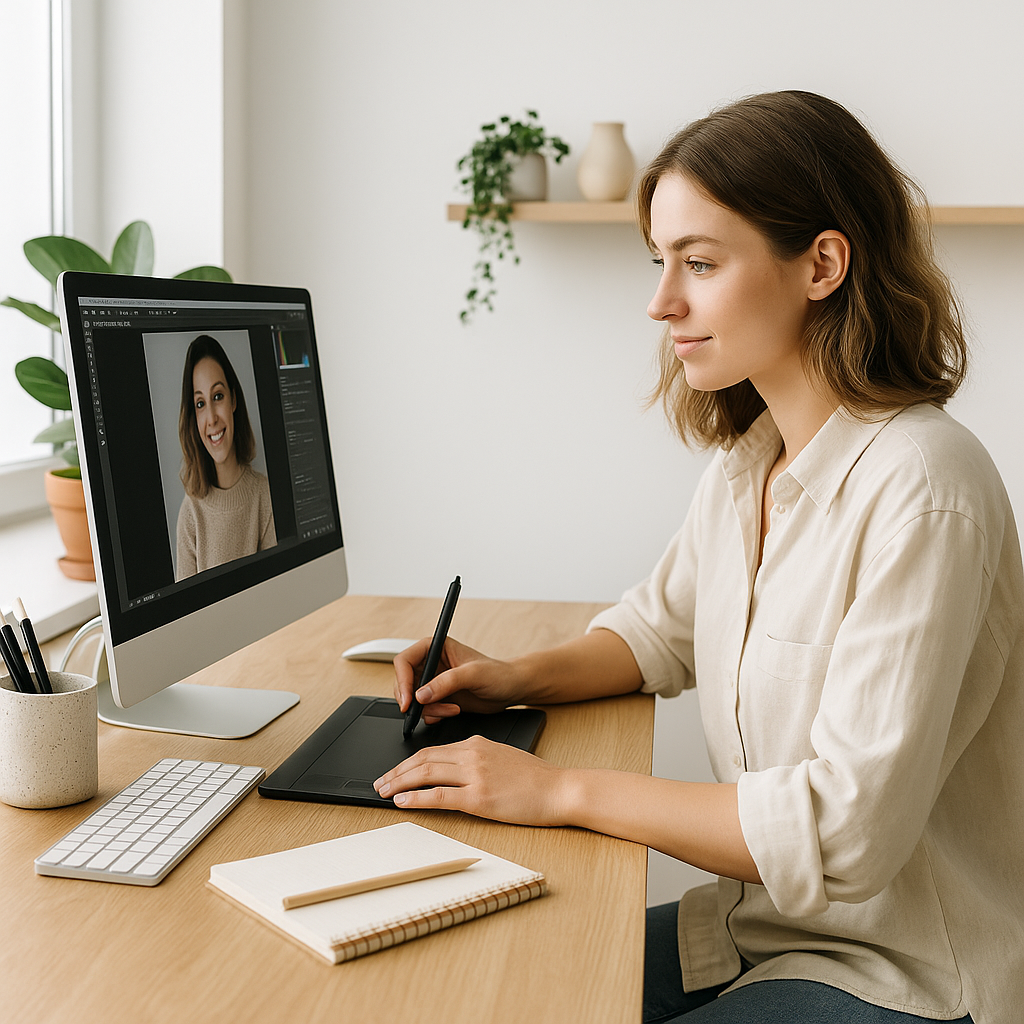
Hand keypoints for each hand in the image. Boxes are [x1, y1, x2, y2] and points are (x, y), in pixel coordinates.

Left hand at [373, 736, 571, 825]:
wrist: (560, 789)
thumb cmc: (537, 779)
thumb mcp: (503, 757)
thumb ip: (478, 759)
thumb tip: (455, 770)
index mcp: (477, 743)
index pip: (433, 750)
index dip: (409, 761)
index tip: (395, 771)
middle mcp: (473, 754)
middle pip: (424, 758)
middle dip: (397, 771)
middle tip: (380, 782)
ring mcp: (475, 775)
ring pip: (426, 773)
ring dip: (400, 782)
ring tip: (384, 791)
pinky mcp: (480, 797)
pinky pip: (440, 796)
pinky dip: (417, 797)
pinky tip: (403, 801)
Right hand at [393, 637, 522, 723]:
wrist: (511, 689)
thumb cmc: (498, 673)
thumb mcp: (473, 674)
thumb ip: (446, 682)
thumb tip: (421, 695)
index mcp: (436, 647)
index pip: (404, 660)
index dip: (402, 680)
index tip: (408, 700)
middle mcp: (432, 664)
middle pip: (404, 682)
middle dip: (413, 699)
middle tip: (423, 711)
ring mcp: (434, 682)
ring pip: (413, 699)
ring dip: (428, 709)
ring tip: (450, 709)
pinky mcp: (439, 698)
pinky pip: (423, 710)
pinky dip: (434, 715)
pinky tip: (453, 711)